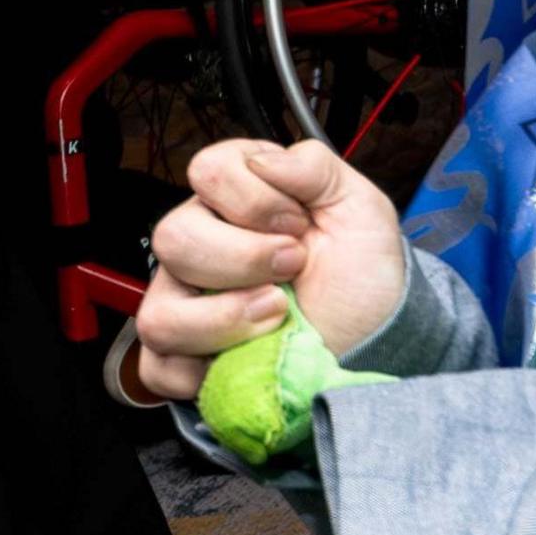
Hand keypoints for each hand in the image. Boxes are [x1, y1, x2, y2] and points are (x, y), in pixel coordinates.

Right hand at [131, 140, 408, 403]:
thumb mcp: (359, 206)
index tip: (299, 226)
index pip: (207, 172)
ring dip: (227, 319)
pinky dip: (199, 373)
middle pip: (173, 238)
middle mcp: (200, 244)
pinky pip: (158, 369)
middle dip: (244, 259)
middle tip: (292, 269)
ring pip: (160, 312)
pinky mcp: (184, 359)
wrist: (377, 338)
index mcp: (234, 197)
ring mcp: (186, 304)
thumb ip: (314, 166)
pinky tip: (244, 358)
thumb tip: (264, 161)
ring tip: (277, 315)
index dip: (256, 201)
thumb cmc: (360, 274)